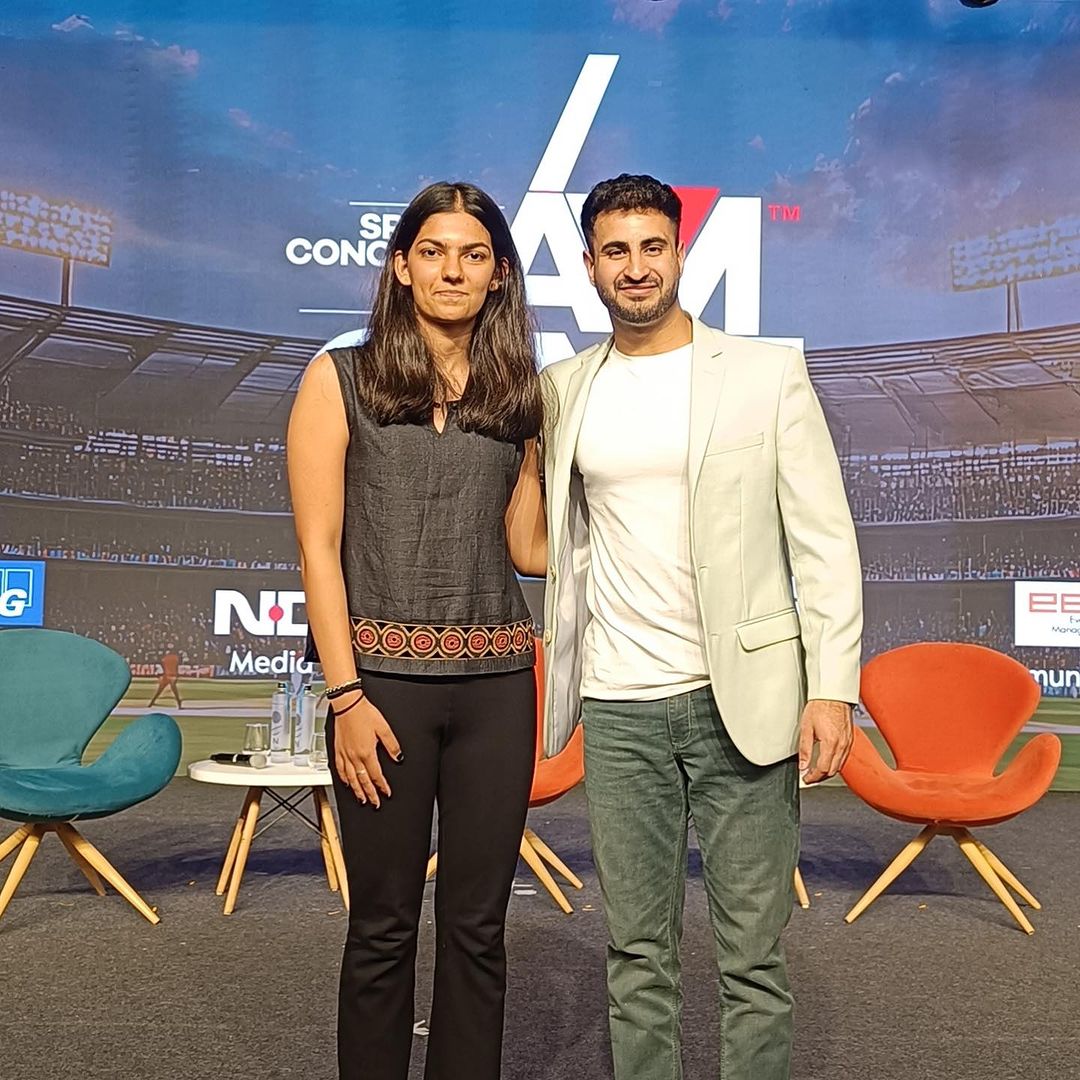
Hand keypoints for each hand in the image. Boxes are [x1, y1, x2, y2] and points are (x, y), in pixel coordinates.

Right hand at [332, 691, 402, 807]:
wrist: (347, 704)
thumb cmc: (364, 713)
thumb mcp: (384, 728)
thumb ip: (392, 745)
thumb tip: (398, 757)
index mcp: (367, 752)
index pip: (376, 775)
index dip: (382, 786)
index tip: (386, 793)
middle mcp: (354, 756)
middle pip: (363, 781)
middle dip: (370, 794)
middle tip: (374, 803)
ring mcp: (345, 754)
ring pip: (350, 778)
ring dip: (357, 790)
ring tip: (361, 799)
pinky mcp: (337, 750)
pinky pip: (339, 769)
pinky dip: (343, 778)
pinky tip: (346, 783)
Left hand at [797, 699, 852, 784]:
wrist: (833, 695)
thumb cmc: (820, 707)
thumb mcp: (806, 728)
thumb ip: (804, 749)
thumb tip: (803, 765)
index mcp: (830, 743)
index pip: (822, 769)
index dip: (812, 777)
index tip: (805, 778)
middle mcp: (842, 745)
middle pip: (832, 771)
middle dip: (819, 777)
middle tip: (809, 776)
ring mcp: (848, 743)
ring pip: (839, 766)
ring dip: (827, 771)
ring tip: (815, 770)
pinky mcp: (850, 740)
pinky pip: (843, 758)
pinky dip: (835, 763)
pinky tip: (826, 760)